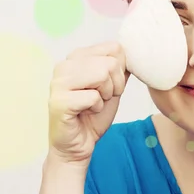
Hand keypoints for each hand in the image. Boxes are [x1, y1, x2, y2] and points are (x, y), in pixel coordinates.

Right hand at [47, 41, 129, 165]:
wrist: (79, 144)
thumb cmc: (94, 115)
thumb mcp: (114, 86)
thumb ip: (121, 66)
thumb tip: (134, 50)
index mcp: (77, 57)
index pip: (114, 48)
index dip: (120, 70)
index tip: (110, 86)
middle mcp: (64, 65)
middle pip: (110, 62)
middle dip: (115, 85)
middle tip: (103, 98)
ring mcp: (58, 82)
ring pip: (101, 74)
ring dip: (106, 95)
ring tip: (94, 104)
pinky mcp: (58, 101)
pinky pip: (93, 96)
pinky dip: (97, 108)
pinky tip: (86, 113)